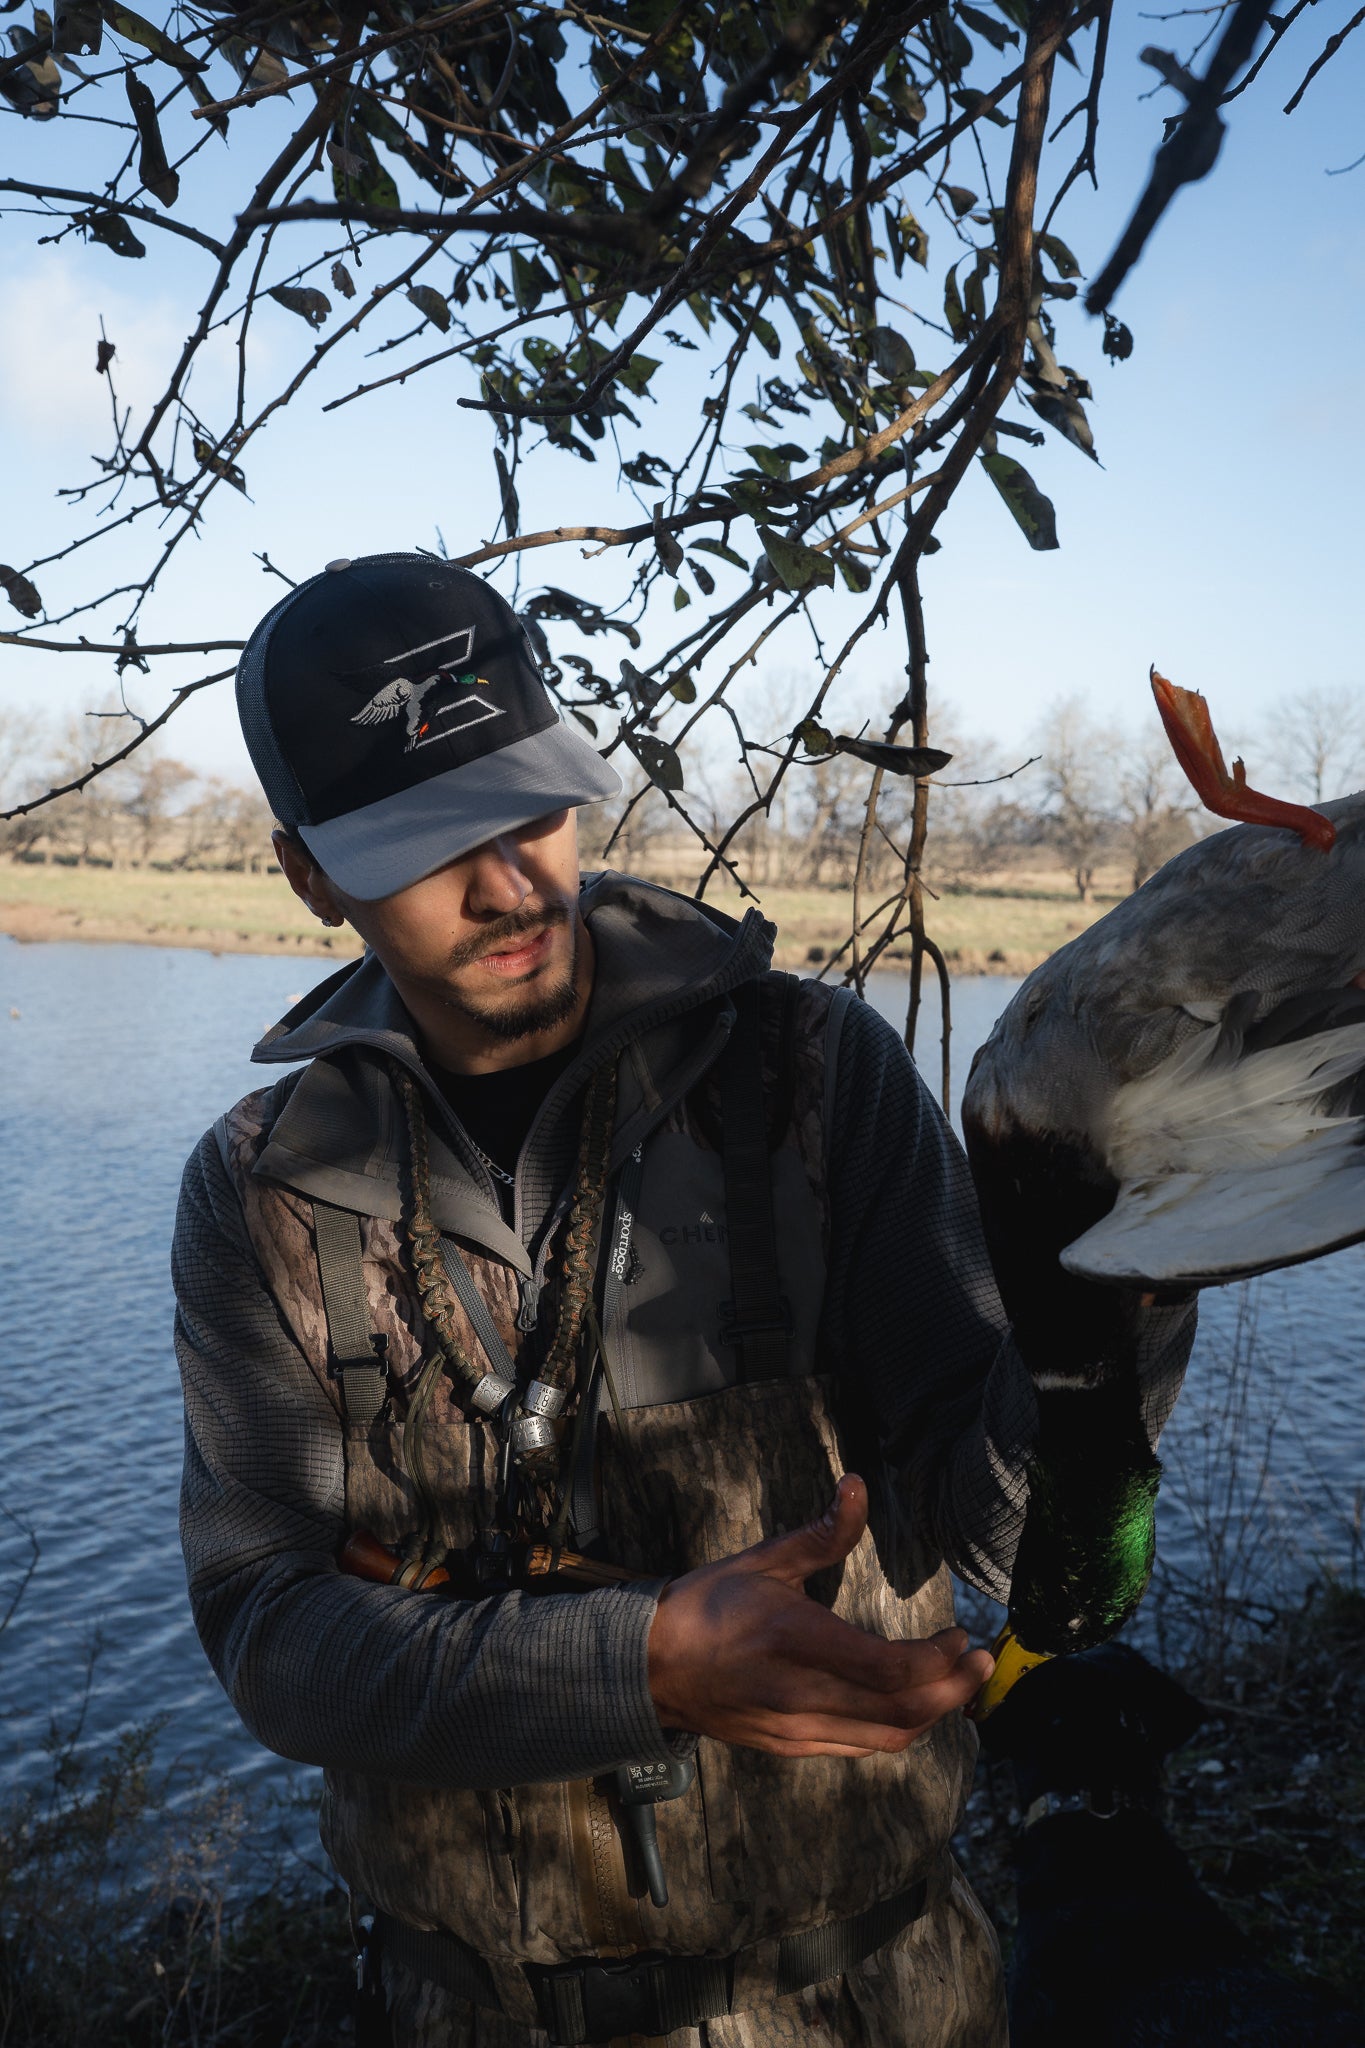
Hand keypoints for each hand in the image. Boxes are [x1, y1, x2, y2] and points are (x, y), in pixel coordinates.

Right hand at [647, 1474, 992, 1757]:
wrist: (649, 1668)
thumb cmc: (706, 1606)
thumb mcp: (763, 1560)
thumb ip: (821, 1532)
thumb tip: (859, 1485)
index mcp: (794, 1640)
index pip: (887, 1669)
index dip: (937, 1660)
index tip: (960, 1636)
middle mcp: (801, 1694)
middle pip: (901, 1710)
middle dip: (953, 1689)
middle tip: (980, 1662)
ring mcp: (797, 1728)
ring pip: (887, 1737)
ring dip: (934, 1713)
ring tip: (958, 1683)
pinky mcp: (792, 1747)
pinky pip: (861, 1746)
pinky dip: (897, 1728)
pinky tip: (912, 1702)